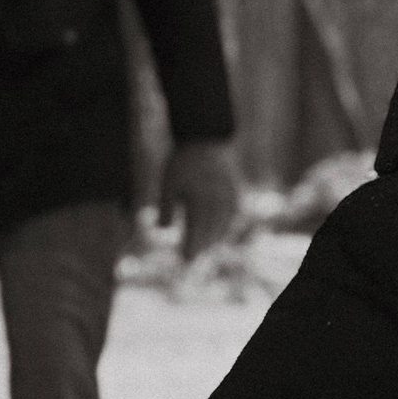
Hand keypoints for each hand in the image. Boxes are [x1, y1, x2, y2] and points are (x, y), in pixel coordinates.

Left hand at [159, 137, 240, 260]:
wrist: (205, 137)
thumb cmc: (182, 162)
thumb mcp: (168, 184)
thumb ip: (166, 209)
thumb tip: (162, 231)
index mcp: (198, 203)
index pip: (195, 235)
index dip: (190, 250)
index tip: (183, 261)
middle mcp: (216, 204)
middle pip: (209, 235)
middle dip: (200, 249)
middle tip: (190, 261)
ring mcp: (228, 199)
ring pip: (223, 228)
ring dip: (213, 240)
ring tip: (203, 249)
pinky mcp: (235, 193)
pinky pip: (232, 217)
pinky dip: (225, 227)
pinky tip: (219, 232)